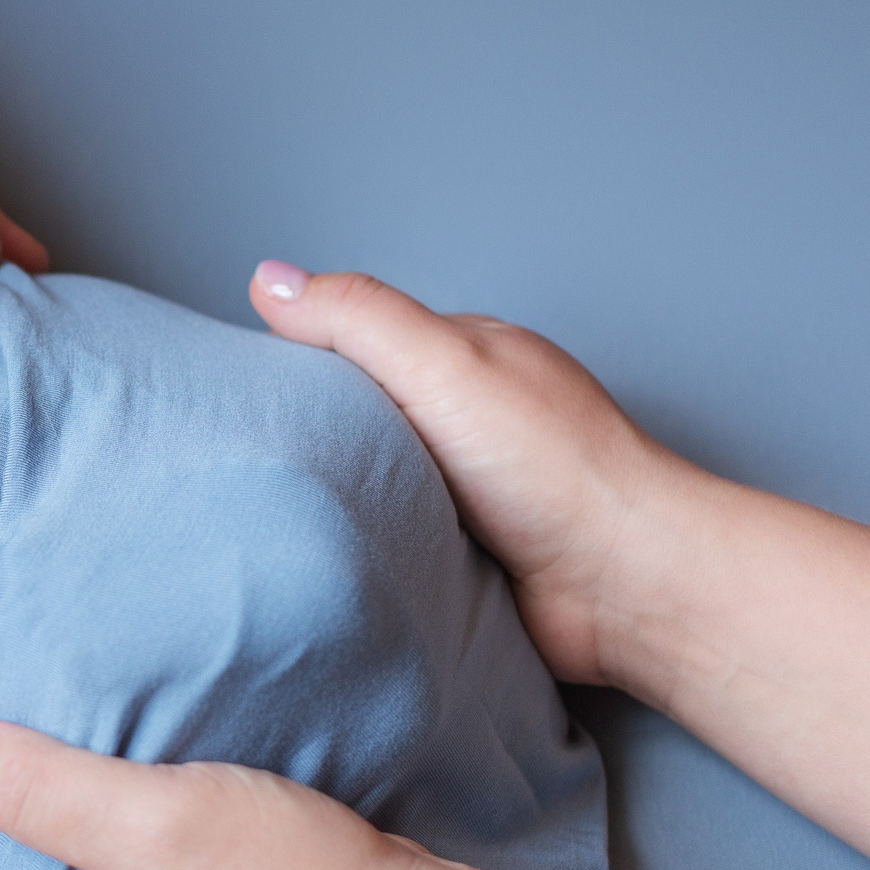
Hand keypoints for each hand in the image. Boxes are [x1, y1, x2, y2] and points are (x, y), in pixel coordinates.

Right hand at [246, 263, 702, 687]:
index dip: (296, 362)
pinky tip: (346, 562)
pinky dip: (370, 556)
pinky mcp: (465, 562)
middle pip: (357, 422)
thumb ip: (358, 319)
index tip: (242, 389)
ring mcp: (467, 494)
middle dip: (314, 442)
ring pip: (370, 490)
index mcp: (461, 359)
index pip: (355, 345)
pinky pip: (393, 549)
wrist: (627, 588)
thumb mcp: (444, 365)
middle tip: (258, 465)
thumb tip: (270, 281)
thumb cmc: (557, 469)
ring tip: (293, 520)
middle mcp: (465, 423)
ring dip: (343, 507)